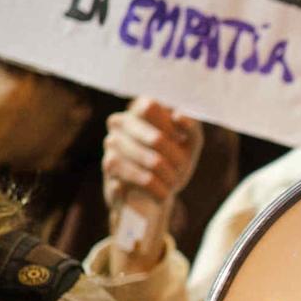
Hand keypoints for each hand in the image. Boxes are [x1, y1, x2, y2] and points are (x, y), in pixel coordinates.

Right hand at [102, 98, 200, 270]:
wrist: (158, 195)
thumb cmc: (174, 162)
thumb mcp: (189, 143)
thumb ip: (191, 126)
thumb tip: (180, 116)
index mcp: (137, 111)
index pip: (149, 106)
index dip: (170, 125)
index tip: (180, 139)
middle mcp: (118, 125)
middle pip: (156, 139)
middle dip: (176, 158)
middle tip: (182, 167)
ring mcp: (111, 148)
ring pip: (150, 162)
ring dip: (169, 176)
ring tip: (173, 182)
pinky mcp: (110, 173)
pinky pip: (141, 181)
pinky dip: (158, 190)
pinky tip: (162, 193)